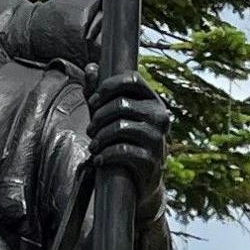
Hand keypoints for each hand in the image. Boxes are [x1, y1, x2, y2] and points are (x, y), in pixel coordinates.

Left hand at [87, 73, 169, 193]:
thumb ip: (100, 93)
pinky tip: (99, 160)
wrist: (143, 181)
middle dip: (99, 117)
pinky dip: (105, 155)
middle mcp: (160, 117)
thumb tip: (91, 67)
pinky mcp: (151, 160)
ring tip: (93, 146)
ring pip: (121, 127)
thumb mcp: (113, 116)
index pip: (132, 79)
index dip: (109, 85)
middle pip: (122, 104)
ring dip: (100, 137)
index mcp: (152, 101)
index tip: (93, 100)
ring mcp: (158, 139)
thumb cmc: (126, 142)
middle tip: (90, 130)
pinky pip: (123, 151)